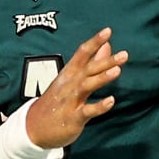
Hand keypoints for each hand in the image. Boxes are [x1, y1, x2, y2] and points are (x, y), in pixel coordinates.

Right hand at [25, 29, 124, 150]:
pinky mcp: (73, 118)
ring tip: (117, 71)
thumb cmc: (57, 101)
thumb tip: (107, 45)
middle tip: (124, 54)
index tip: (107, 31)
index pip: (82, 54)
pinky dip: (99, 106)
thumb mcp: (70, 79)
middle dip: (105, 61)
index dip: (94, 42)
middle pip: (87, 69)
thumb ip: (90, 62)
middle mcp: (69, 84)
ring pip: (86, 87)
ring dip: (101, 78)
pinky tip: (111, 101)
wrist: (34, 127)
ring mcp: (70, 101)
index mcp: (69, 74)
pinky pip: (86, 111)